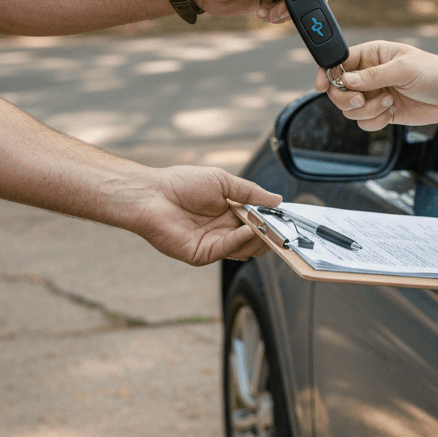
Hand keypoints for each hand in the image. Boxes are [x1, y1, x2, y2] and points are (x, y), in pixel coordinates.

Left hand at [135, 166, 282, 264]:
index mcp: (230, 212)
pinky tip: (249, 229)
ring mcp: (213, 243)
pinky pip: (228, 250)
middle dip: (270, 233)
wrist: (152, 195)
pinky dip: (241, 241)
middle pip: (256, 239)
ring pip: (246, 249)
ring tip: (266, 226)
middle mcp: (223, 230)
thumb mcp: (223, 182)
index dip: (271, 220)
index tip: (286, 217)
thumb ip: (251, 193)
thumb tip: (277, 200)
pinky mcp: (202, 254)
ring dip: (258, 238)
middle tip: (280, 225)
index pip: (258, 221)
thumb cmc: (181, 184)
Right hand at [315, 41, 437, 131]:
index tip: (323, 86)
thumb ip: (374, 75)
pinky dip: (375, 122)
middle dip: (348, 99)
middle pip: (338, 89)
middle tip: (364, 100)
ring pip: (350, 109)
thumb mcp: (404, 69)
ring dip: (367, 111)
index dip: (327, 73)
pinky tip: (392, 113)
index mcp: (372, 54)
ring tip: (389, 104)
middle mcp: (369, 74)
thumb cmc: (435, 73)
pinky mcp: (382, 112)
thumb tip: (346, 80)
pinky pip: (364, 122)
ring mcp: (374, 94)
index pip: (339, 61)